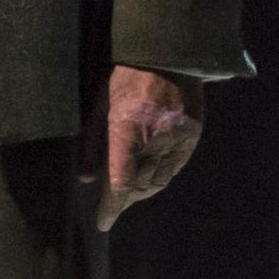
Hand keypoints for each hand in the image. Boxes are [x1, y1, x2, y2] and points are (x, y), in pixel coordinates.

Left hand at [81, 64, 204, 231]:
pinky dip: (159, 178)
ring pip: (159, 180)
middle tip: (110, 206)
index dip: (111, 206)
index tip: (102, 222)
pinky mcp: (192, 138)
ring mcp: (177, 139)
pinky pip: (174, 168)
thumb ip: (93, 144)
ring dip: (142, 192)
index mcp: (127, 129)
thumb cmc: (123, 77)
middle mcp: (155, 139)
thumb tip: (86, 179)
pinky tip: (148, 178)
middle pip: (141, 185)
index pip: (120, 181)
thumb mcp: (98, 105)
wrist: (167, 56)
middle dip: (125, 199)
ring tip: (127, 195)